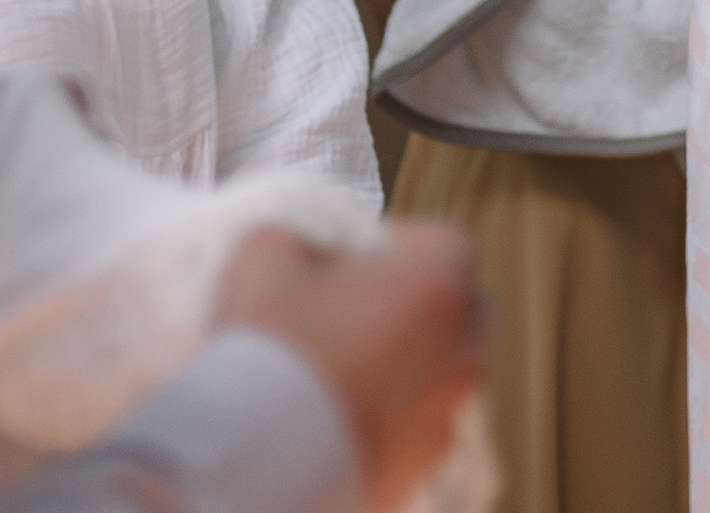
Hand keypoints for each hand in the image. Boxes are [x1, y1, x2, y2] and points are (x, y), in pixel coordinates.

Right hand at [216, 223, 485, 512]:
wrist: (250, 469)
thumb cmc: (267, 351)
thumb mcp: (265, 256)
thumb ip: (298, 237)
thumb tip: (309, 251)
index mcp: (438, 286)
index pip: (441, 243)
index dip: (395, 247)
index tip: (351, 264)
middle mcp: (460, 351)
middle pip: (457, 311)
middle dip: (414, 306)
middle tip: (350, 317)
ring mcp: (444, 417)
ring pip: (441, 375)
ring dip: (404, 368)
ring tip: (338, 376)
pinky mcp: (419, 471)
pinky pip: (415, 432)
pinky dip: (388, 423)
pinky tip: (335, 425)